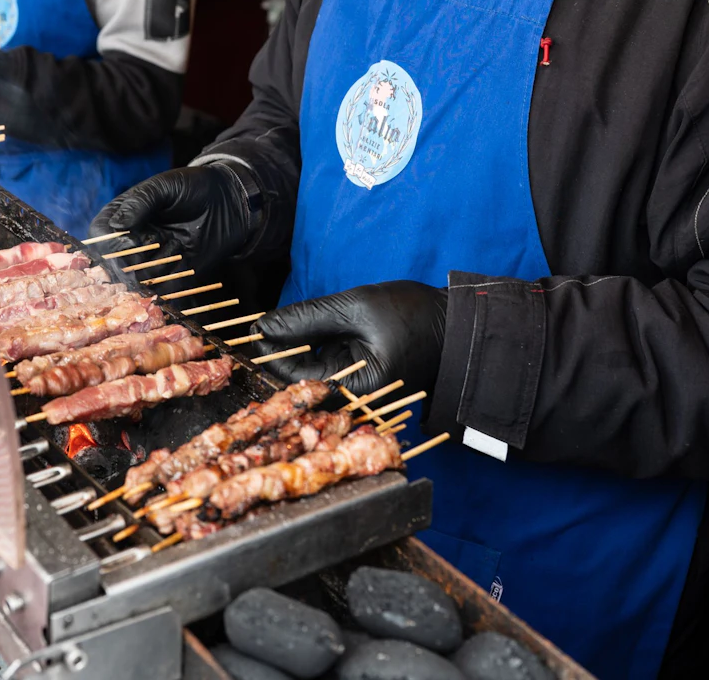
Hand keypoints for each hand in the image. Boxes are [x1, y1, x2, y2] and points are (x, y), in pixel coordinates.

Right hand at [89, 165, 256, 280]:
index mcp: (120, 217)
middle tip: (158, 239)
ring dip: (157, 265)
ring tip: (175, 242)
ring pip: (138, 280)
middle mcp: (130, 243)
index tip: (132, 241)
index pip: (99, 239)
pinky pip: (162, 289)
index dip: (111, 245)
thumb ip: (139, 203)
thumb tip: (117, 226)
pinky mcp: (170, 276)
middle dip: (136, 258)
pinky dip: (172, 275)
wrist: (228, 202)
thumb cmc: (192, 188)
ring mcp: (150, 261)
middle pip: (115, 266)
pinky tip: (183, 254)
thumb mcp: (163, 187)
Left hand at [257, 281, 447, 404]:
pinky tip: (307, 330)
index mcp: (357, 391)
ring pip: (314, 370)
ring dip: (297, 348)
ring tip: (280, 324)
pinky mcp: (362, 378)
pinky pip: (330, 366)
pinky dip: (317, 347)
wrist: (457, 323)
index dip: (272, 353)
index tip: (251, 330)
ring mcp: (359, 390)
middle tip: (259, 326)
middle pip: (303, 378)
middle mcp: (357, 400)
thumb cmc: (414, 315)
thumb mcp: (355, 308)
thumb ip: (306, 318)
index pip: (298, 378)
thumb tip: (263, 326)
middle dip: (281, 351)